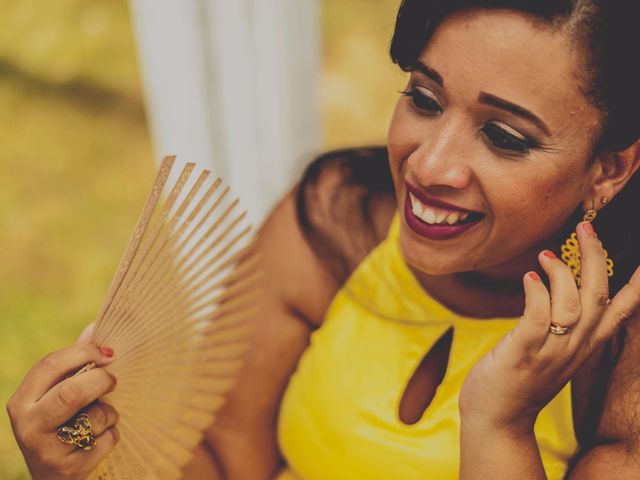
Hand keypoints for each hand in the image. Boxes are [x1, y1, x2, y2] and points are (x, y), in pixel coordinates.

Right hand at [7, 342, 117, 479]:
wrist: (53, 477)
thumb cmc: (61, 422)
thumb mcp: (57, 393)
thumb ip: (74, 362)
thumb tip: (94, 326)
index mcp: (22, 401)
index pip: (51, 365)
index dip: (84, 353)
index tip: (109, 353)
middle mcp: (29, 426)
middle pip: (71, 393)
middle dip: (101, 381)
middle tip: (113, 380)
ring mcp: (48, 450)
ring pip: (95, 417)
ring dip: (110, 413)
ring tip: (101, 419)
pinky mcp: (70, 469)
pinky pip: (108, 439)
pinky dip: (113, 434)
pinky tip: (99, 440)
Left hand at [459, 221, 639, 434]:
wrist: (497, 418)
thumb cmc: (519, 378)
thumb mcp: (551, 351)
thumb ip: (563, 324)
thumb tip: (560, 287)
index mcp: (584, 346)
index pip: (620, 312)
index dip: (635, 285)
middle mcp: (574, 347)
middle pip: (598, 296)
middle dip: (596, 257)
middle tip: (585, 227)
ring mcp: (550, 351)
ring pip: (573, 305)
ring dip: (562, 273)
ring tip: (544, 255)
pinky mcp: (522, 353)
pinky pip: (538, 317)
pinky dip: (537, 293)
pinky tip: (530, 277)